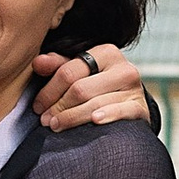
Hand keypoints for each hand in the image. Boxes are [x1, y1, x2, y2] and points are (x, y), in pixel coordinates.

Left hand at [33, 44, 153, 130]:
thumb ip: (58, 66)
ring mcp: (134, 88)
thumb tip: (37, 63)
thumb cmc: (98, 84)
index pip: (69, 72)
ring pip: (95, 104)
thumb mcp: (79, 71)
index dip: (49, 91)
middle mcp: (123, 68)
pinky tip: (95, 121)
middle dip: (58, 107)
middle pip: (80, 89)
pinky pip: (122, 112)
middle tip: (45, 120)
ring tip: (56, 126)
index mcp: (106, 52)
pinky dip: (108, 116)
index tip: (37, 106)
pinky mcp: (141, 107)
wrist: (129, 102)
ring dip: (72, 117)